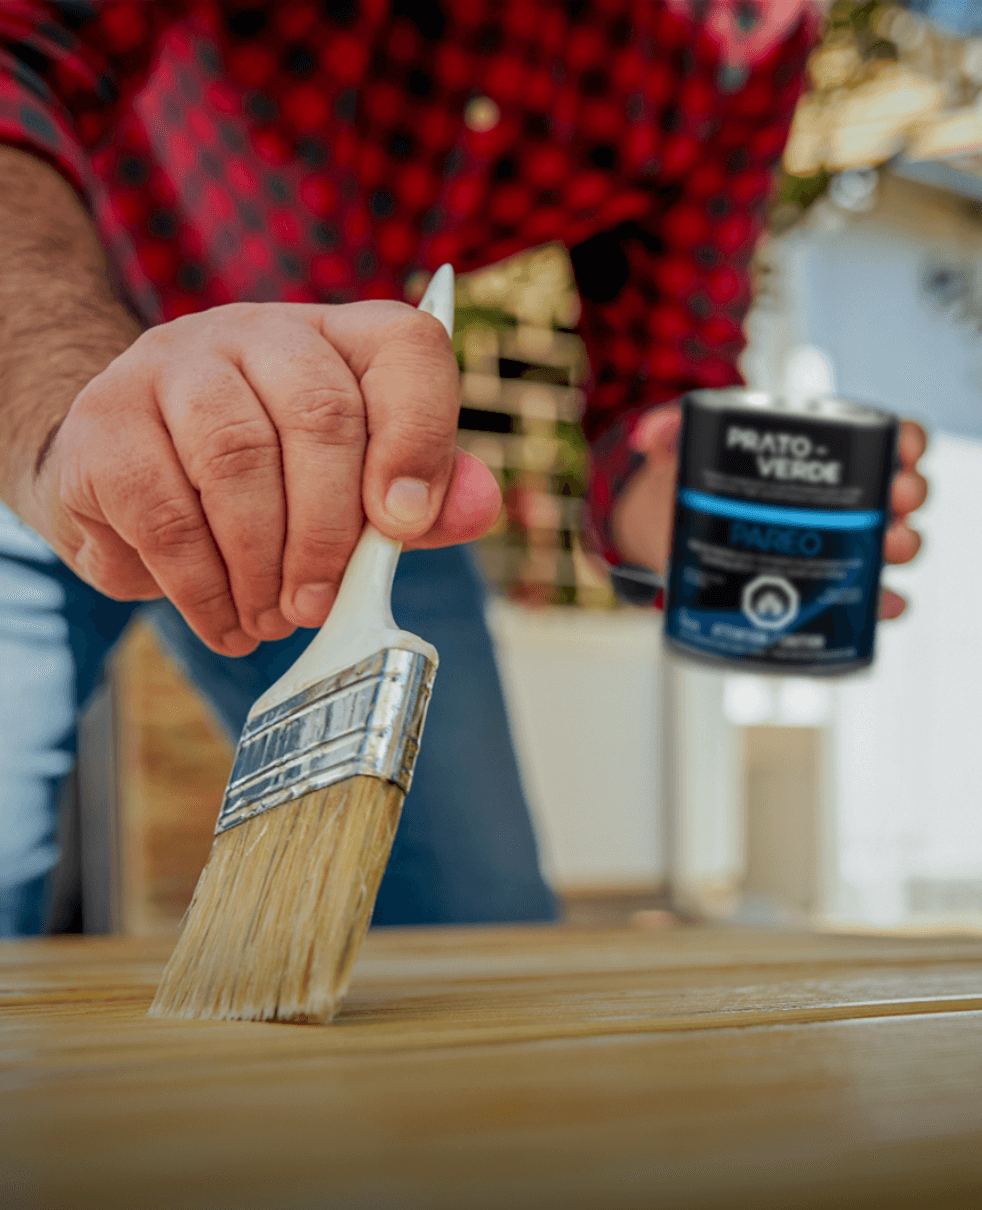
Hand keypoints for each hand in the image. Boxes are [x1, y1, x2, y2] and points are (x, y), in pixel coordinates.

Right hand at [20, 301, 500, 654]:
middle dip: (329, 534)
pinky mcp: (104, 424)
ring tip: (271, 619)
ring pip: (236, 459)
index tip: (405, 527)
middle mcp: (257, 331)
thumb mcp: (349, 488)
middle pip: (320, 413)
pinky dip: (202, 587)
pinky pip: (164, 512)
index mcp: (338, 339)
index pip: (406, 348)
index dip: (419, 437)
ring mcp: (173, 365)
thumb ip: (419, 499)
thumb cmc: (262, 486)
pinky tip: (223, 619)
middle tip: (320, 606)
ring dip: (263, 565)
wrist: (123, 472)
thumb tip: (480, 507)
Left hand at [612, 405, 927, 619]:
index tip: (901, 448)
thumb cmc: (696, 479)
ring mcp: (835, 542)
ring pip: (890, 543)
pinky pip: (863, 597)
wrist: (675, 529)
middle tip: (894, 503)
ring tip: (887, 551)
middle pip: (898, 493)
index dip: (904, 441)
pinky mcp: (820, 585)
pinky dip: (879, 603)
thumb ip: (668, 431)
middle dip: (906, 496)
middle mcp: (841, 497)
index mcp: (821, 455)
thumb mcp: (684, 449)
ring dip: (899, 547)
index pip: (883, 439)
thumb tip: (648, 435)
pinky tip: (882, 606)